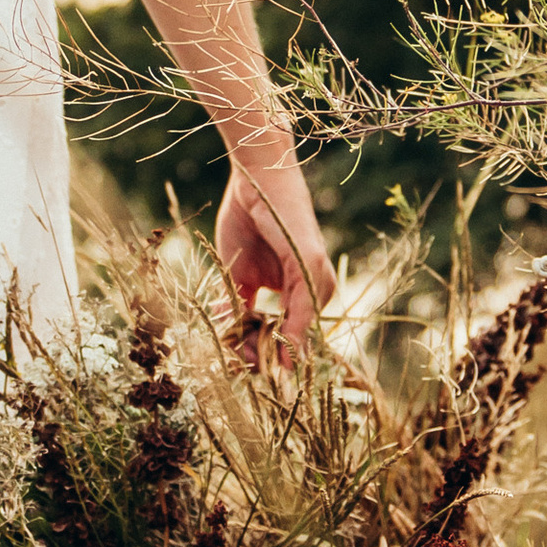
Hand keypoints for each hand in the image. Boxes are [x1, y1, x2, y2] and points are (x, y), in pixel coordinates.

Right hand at [216, 149, 333, 354]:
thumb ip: (240, 306)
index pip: (284, 336)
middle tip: (237, 363)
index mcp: (299, 292)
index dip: (261, 355)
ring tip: (245, 355)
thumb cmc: (248, 221)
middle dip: (262, 356)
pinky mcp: (312, 264)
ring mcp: (317, 278)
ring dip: (270, 348)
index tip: (239, 367)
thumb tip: (229, 338)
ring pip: (298, 331)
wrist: (255, 179)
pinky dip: (289, 330)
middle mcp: (314, 288)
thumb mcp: (240, 274)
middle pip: (292, 340)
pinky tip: (270, 343)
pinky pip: (303, 308)